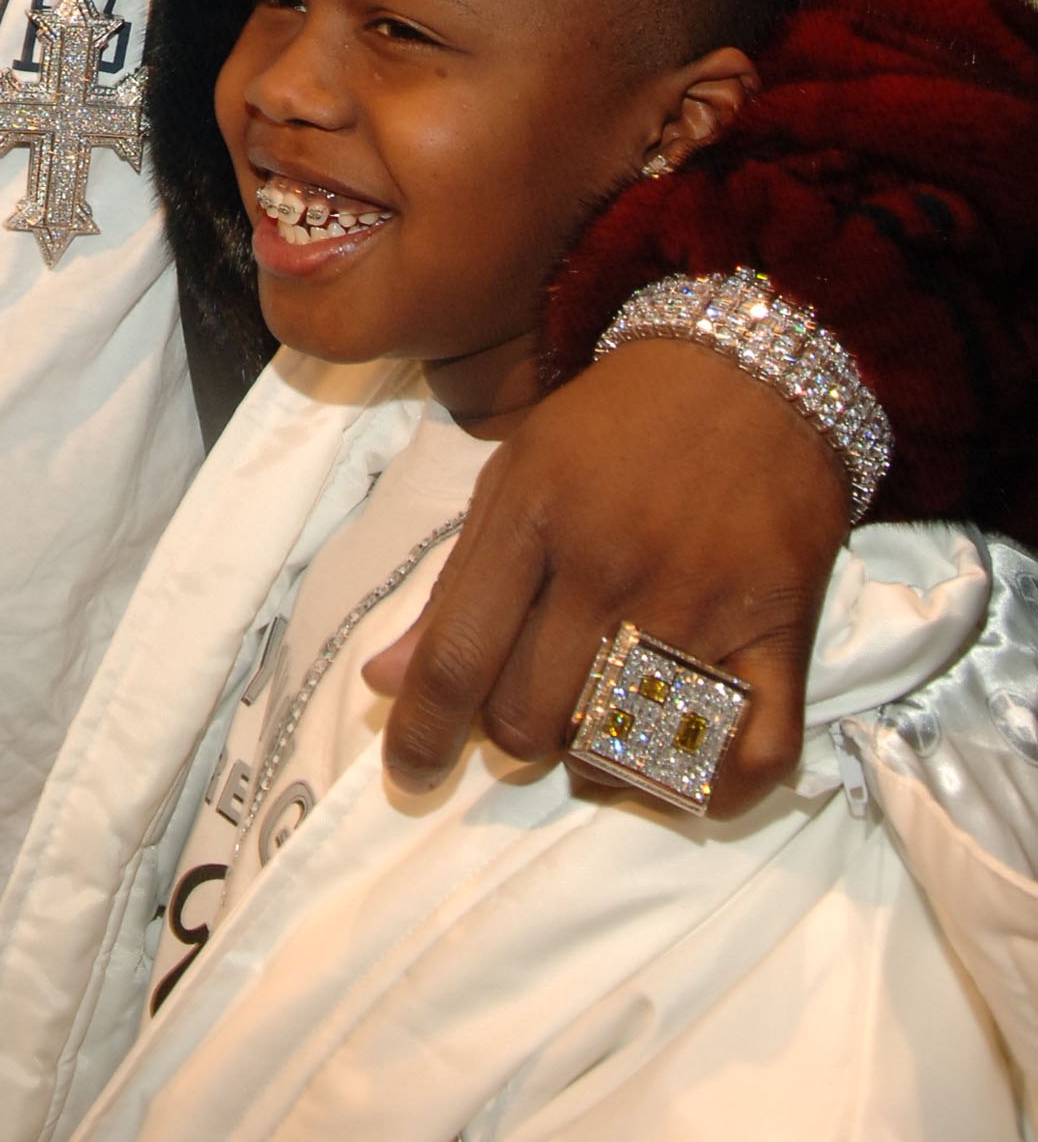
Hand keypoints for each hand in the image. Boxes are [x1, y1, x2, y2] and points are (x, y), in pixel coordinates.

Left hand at [363, 340, 849, 815]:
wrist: (751, 369)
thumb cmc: (618, 423)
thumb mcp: (515, 475)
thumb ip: (453, 584)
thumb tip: (382, 682)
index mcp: (532, 514)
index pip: (456, 658)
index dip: (419, 733)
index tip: (408, 774)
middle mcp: (608, 563)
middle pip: (528, 717)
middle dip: (510, 734)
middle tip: (530, 704)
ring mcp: (697, 602)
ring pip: (614, 747)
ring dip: (591, 758)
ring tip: (593, 720)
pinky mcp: (779, 631)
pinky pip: (744, 759)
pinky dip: (706, 791)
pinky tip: (674, 771)